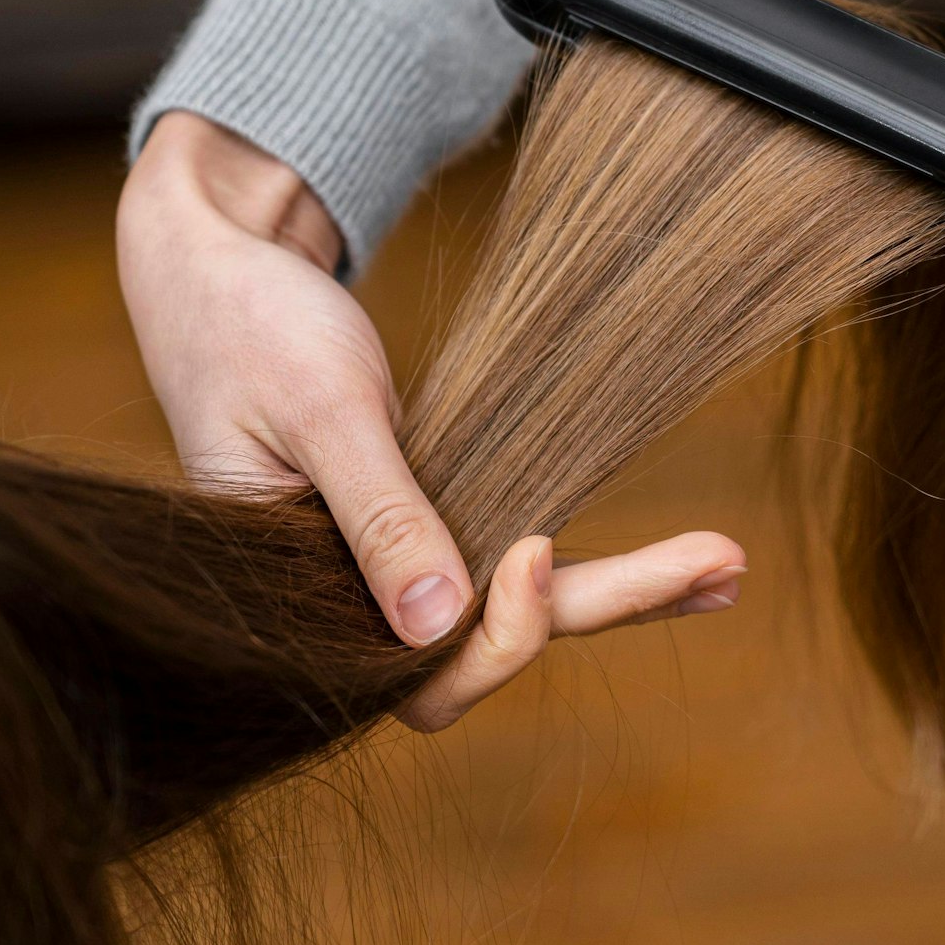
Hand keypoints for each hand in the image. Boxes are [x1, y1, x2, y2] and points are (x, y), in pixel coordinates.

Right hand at [117, 113, 747, 720]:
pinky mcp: (416, 522)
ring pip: (509, 610)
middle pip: (485, 652)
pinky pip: (503, 558)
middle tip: (724, 564)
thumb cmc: (247, 325)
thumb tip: (440, 621)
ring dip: (621, 593)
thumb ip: (378, 515)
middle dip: (605, 610)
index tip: (535, 547)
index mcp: (293, 603)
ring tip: (728, 565)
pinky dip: (586, 561)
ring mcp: (384, 565)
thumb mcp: (321, 410)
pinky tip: (679, 561)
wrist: (215, 266)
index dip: (495, 637)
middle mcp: (344, 604)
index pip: (417, 677)